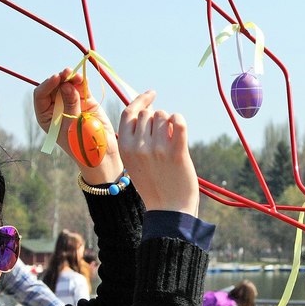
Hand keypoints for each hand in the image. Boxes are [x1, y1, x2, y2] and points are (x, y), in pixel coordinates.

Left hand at [33, 68, 124, 184]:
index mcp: (46, 116)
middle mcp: (56, 107)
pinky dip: (82, 82)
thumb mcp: (72, 125)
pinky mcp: (86, 102)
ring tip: (77, 76)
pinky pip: (82, 88)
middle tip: (68, 72)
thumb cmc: (81, 145)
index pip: (41, 95)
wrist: (100, 154)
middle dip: (60, 78)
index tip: (56, 78)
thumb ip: (70, 104)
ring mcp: (71, 103)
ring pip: (68, 85)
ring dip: (72, 78)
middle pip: (54, 86)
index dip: (47, 85)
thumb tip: (66, 84)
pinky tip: (83, 78)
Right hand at [116, 90, 199, 215]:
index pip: (130, 113)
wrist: (170, 210)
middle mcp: (139, 147)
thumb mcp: (134, 162)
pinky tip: (180, 128)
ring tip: (171, 139)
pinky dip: (179, 120)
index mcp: (125, 148)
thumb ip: (135, 138)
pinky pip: (178, 121)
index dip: (141, 100)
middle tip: (163, 134)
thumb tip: (145, 109)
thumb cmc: (154, 184)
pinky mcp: (177, 152)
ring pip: (163, 116)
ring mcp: (158, 149)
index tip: (151, 94)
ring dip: (169, 123)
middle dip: (157, 119)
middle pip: (148, 113)